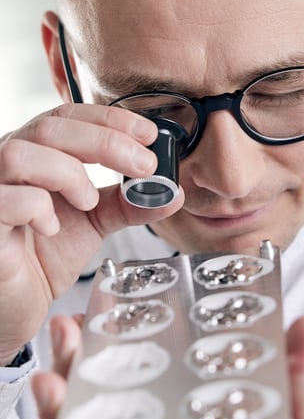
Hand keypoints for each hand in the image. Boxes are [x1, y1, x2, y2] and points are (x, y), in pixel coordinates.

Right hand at [0, 104, 183, 362]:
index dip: (110, 119)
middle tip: (143, 166)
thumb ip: (127, 203)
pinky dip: (36, 207)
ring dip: (67, 173)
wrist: (19, 302)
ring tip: (89, 201)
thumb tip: (172, 192)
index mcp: (35, 153)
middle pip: (50, 127)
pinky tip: (52, 227)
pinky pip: (6, 200)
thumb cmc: (43, 257)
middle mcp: (7, 163)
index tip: (148, 134)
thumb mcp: (94, 223)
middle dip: (105, 142)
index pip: (68, 116)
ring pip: (20, 154)